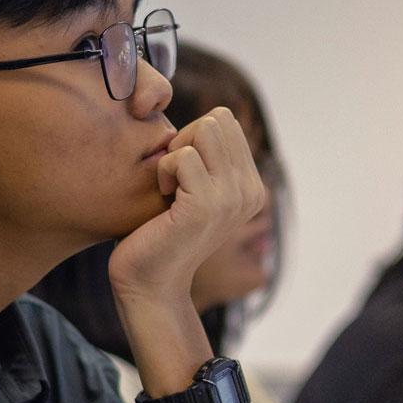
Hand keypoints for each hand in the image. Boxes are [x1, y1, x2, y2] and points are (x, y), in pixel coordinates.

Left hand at [107, 107, 266, 307]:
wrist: (150, 283)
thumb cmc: (160, 232)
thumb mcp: (195, 190)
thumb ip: (209, 158)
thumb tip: (210, 118)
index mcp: (251, 186)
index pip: (226, 122)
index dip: (194, 137)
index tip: (182, 172)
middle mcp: (250, 191)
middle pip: (218, 120)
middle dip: (186, 138)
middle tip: (173, 175)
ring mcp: (232, 198)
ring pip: (205, 129)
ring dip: (176, 152)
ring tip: (169, 184)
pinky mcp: (206, 206)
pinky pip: (183, 155)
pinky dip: (164, 169)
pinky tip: (162, 196)